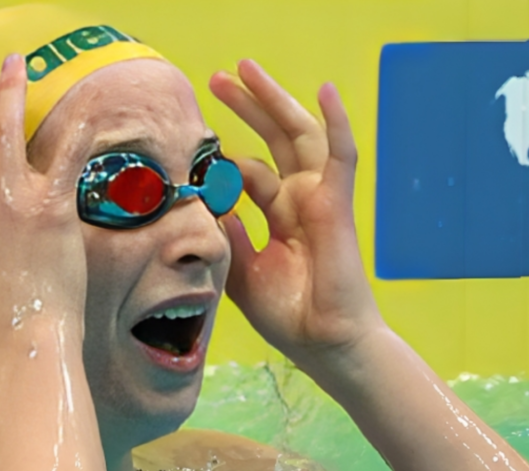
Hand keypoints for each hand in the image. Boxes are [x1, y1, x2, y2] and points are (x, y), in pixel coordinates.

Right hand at [0, 54, 86, 363]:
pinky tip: (87, 103)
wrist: (21, 343)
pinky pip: (62, 152)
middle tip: (3, 74)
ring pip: (3, 129)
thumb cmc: (1, 319)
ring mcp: (7, 202)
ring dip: (11, 90)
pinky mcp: (46, 208)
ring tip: (18, 68)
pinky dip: (76, 123)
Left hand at [209, 60, 383, 373]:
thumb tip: (206, 201)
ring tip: (245, 69)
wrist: (323, 343)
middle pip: (272, 139)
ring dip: (274, 100)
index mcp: (277, 214)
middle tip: (215, 78)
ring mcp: (318, 198)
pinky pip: (342, 155)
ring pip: (298, 135)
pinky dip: (337, 122)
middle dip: (246, 107)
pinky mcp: (337, 204)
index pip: (249, 169)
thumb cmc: (288, 314)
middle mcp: (298, 199)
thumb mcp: (240, 271)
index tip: (187, 144)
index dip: (220, 154)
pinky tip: (325, 90)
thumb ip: (226, 234)